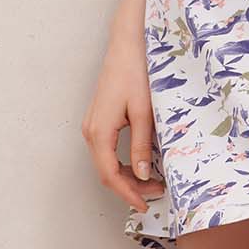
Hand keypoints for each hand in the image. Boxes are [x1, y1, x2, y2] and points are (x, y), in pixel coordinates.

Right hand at [80, 31, 166, 213]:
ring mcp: (93, 124)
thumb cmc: (136, 72)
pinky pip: (107, 149)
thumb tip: (142, 173)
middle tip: (157, 193)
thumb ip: (142, 145)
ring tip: (153, 181)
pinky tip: (140, 163)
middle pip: (106, 171)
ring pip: (106, 161)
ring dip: (126, 175)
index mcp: (99, 132)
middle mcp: (91, 131)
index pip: (110, 174)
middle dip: (130, 187)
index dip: (128, 194)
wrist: (127, 43)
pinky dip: (121, 161)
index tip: (145, 205)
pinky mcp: (99, 119)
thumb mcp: (144, 111)